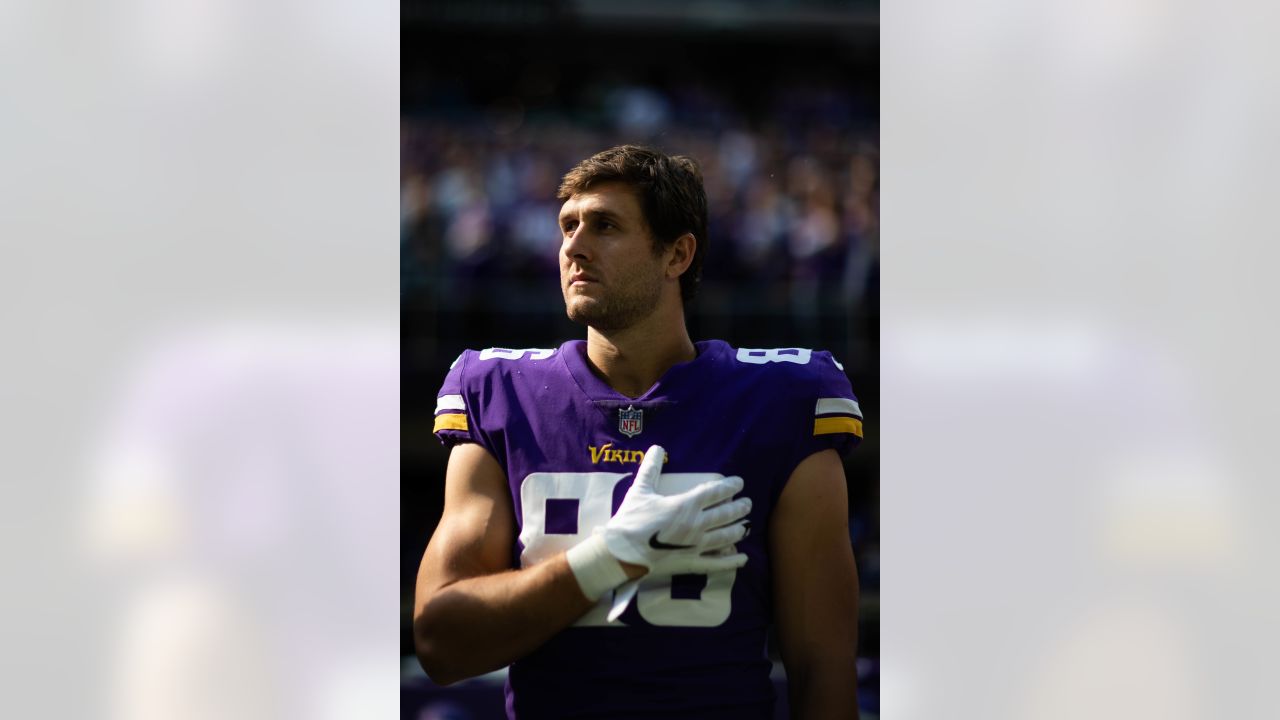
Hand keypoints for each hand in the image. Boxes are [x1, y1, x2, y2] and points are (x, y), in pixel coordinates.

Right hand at [601, 445, 751, 570]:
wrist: (622, 553)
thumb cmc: (631, 520)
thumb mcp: (640, 490)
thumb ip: (651, 468)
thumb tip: (657, 447)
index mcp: (687, 504)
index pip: (715, 492)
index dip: (730, 487)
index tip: (739, 483)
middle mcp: (697, 524)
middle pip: (725, 514)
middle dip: (739, 508)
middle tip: (748, 504)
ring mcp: (697, 546)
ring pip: (726, 537)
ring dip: (738, 529)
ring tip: (746, 526)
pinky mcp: (692, 563)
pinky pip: (717, 563)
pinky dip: (732, 561)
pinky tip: (743, 558)